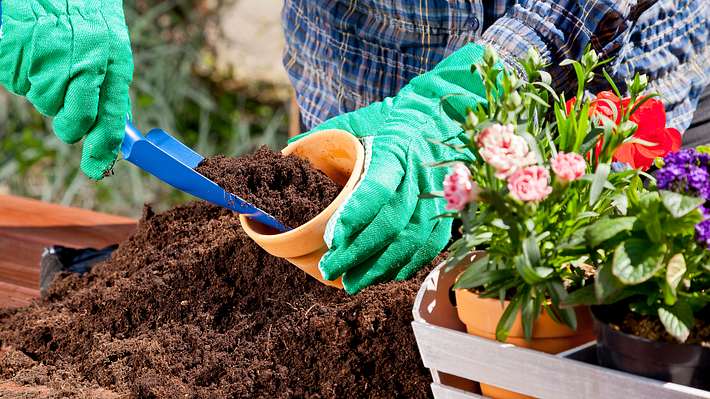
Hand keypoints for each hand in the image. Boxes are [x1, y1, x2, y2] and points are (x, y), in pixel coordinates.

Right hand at [0, 0, 132, 179]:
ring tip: (51, 61)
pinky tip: (33, 53)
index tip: (96, 168)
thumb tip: (115, 127)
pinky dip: (24, 75)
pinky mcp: (15, 52)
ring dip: (46, 92)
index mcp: (111, 62)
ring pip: (44, 104)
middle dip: (69, 124)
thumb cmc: (86, 15)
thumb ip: (112, 86)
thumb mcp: (112, 47)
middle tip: (68, 109)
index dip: (101, 148)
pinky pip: (19, 84)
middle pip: (72, 121)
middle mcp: (80, 62)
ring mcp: (45, 58)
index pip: (109, 118)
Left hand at [291, 43, 488, 293]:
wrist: (444, 116)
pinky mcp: (447, 210)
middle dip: (359, 253)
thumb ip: (328, 135)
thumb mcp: (362, 119)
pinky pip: (430, 245)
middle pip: (391, 223)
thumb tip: (290, 148)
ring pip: (411, 241)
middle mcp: (418, 175)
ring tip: (352, 282)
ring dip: (380, 267)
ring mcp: (437, 196)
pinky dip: (406, 265)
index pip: (376, 188)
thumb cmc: (395, 119)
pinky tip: (384, 275)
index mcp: (394, 150)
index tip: (332, 239)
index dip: (355, 217)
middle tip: (330, 269)